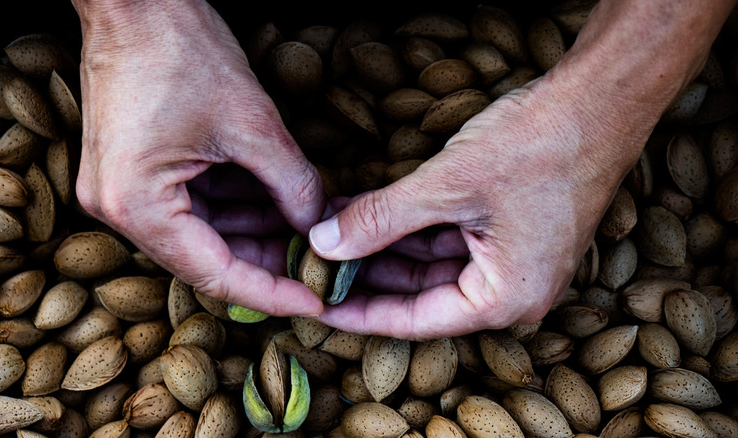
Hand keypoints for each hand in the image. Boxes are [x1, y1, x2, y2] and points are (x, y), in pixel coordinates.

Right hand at [73, 0, 324, 315]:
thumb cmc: (181, 50)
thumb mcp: (253, 125)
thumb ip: (292, 186)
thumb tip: (319, 226)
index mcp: (138, 207)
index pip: (216, 274)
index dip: (272, 293)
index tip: (316, 302)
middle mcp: (120, 209)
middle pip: (207, 258)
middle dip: (268, 261)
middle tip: (320, 266)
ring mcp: (124, 190)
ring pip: (204, 232)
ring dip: (255, 232)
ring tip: (308, 234)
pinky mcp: (135, 170)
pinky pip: (193, 205)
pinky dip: (236, 206)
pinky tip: (278, 206)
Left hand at [307, 0, 731, 339]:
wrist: (600, 100)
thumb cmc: (540, 147)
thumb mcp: (447, 187)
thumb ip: (381, 219)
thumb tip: (324, 243)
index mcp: (505, 299)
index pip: (414, 319)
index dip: (359, 312)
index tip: (315, 305)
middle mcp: (510, 289)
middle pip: (419, 293)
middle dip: (365, 272)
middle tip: (312, 262)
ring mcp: (510, 259)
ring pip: (427, 262)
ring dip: (381, 243)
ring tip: (329, 227)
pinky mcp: (507, 230)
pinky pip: (444, 237)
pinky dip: (406, 223)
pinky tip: (364, 208)